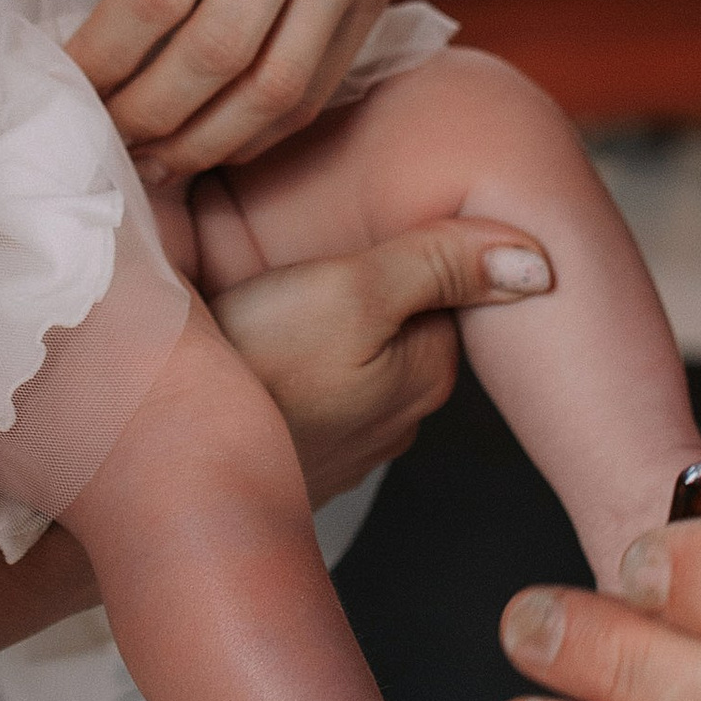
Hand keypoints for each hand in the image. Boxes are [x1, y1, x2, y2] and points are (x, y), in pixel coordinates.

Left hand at [70, 0, 393, 179]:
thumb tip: (83, 51)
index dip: (101, 58)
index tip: (59, 86)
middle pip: (217, 49)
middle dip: (147, 113)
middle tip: (102, 135)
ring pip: (275, 84)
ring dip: (203, 141)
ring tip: (152, 159)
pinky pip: (317, 83)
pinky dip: (258, 129)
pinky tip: (211, 139)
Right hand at [210, 215, 554, 507]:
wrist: (162, 458)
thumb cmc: (250, 367)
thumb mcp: (350, 291)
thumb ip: (439, 263)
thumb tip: (538, 261)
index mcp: (427, 375)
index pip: (445, 291)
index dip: (402, 253)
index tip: (349, 242)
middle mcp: (398, 421)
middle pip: (400, 325)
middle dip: (365, 294)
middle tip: (302, 268)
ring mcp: (345, 446)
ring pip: (353, 360)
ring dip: (324, 333)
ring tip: (272, 307)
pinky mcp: (294, 456)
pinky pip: (310, 393)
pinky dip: (290, 368)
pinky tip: (252, 352)